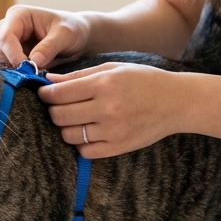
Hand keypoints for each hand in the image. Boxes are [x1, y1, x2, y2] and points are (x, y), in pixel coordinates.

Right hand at [0, 5, 90, 69]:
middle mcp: (8, 27)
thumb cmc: (72, 29)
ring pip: (1, 62)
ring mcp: (9, 42)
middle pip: (0, 50)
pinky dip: (18, 75)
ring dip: (16, 72)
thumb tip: (33, 62)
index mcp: (18, 15)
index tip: (29, 69)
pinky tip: (32, 78)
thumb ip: (49, 47)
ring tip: (34, 76)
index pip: (6, 37)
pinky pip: (8, 68)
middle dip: (14, 65)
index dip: (14, 55)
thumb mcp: (65, 35)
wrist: (78, 36)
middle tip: (32, 76)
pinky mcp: (13, 56)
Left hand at [38, 63, 188, 157]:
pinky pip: (84, 151)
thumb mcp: (113, 69)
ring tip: (75, 118)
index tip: (44, 93)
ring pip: (69, 135)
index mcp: (105, 84)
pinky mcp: (118, 147)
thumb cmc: (144, 80)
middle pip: (59, 116)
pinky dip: (80, 143)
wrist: (176, 102)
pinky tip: (88, 131)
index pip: (60, 93)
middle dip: (52, 110)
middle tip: (58, 105)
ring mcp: (113, 131)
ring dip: (66, 127)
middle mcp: (107, 108)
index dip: (46, 94)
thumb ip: (80, 75)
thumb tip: (50, 80)